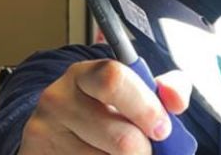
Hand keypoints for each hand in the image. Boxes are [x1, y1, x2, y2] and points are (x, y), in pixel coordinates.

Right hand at [18, 59, 191, 154]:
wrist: (62, 130)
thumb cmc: (110, 107)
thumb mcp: (139, 89)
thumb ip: (167, 88)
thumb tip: (176, 103)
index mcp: (85, 74)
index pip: (114, 80)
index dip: (146, 108)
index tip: (162, 128)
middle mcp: (58, 99)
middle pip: (120, 137)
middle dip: (144, 149)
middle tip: (147, 149)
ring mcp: (45, 133)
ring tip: (119, 152)